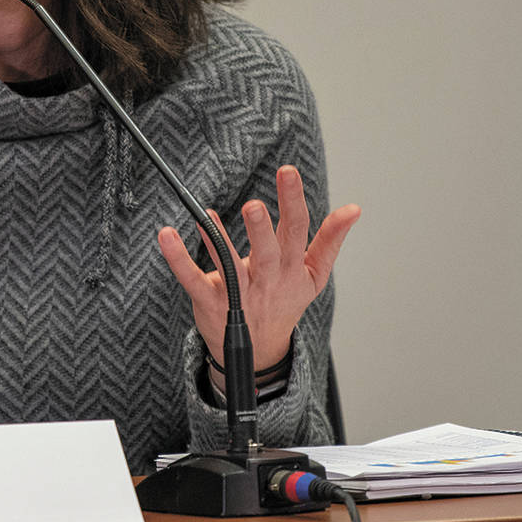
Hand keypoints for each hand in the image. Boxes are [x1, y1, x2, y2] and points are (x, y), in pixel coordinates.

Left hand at [155, 165, 359, 371]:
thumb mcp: (314, 274)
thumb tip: (354, 209)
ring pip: (231, 267)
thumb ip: (331, 239)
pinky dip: (178, 259)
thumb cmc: (285, 299)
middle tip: (254, 205)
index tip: (288, 173)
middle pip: (266, 252)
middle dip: (261, 229)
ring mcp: (239, 293)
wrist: (260, 348)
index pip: (297, 230)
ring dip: (219, 241)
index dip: (293, 201)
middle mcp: (267, 279)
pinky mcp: (211, 301)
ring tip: (208, 217)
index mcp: (292, 267)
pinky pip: (192, 279)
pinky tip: (167, 237)